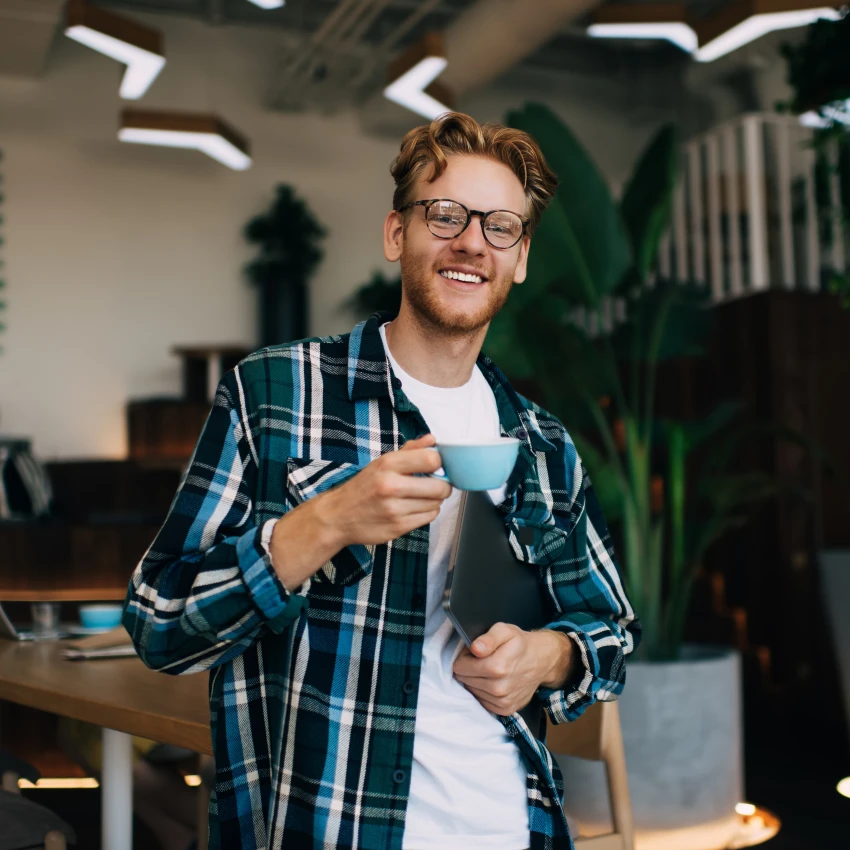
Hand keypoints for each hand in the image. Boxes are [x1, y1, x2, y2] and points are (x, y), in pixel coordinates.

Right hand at [317, 433, 452, 547]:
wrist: (338, 516)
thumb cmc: (363, 487)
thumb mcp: (382, 462)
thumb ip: (410, 450)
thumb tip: (432, 440)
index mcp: (387, 465)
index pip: (431, 460)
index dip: (440, 463)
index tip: (436, 467)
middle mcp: (391, 486)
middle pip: (439, 487)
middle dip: (443, 486)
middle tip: (437, 485)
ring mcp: (394, 509)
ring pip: (436, 504)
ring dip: (434, 500)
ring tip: (421, 497)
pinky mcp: (397, 527)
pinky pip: (428, 518)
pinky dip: (427, 512)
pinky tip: (415, 508)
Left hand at [452, 623, 574, 715]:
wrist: (541, 661)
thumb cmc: (520, 644)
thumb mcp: (505, 630)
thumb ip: (488, 638)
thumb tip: (475, 648)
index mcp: (498, 667)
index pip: (460, 667)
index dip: (463, 657)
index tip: (472, 653)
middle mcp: (500, 688)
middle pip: (464, 680)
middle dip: (468, 669)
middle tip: (481, 660)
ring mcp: (503, 701)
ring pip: (472, 691)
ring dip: (475, 681)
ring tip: (488, 670)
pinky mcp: (505, 710)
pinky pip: (482, 702)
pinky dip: (483, 692)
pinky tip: (493, 682)